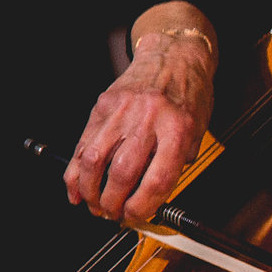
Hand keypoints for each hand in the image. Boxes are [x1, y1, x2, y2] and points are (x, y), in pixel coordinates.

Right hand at [62, 23, 218, 222]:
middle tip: (113, 215)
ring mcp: (120, 112)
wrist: (173, 55)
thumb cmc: (188, 93)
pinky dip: (75, 170)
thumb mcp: (196, 130)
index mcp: (178, 128)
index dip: (143, 206)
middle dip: (113, 203)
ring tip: (93, 204)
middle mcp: (147, 119)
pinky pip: (82, 144)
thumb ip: (175, 162)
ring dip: (89, 190)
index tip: (137, 217)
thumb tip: (152, 197)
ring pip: (94, 160)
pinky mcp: (101, 106)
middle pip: (122, 173)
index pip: (157, 179)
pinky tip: (74, 185)